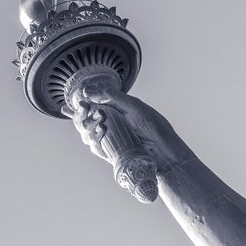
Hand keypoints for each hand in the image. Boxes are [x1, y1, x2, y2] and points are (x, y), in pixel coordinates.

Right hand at [61, 83, 194, 174]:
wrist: (165, 152)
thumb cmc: (155, 128)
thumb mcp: (135, 107)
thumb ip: (114, 97)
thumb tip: (89, 91)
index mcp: (115, 111)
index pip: (92, 105)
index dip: (82, 103)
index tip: (81, 100)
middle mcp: (110, 125)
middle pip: (84, 119)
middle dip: (80, 114)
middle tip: (84, 109)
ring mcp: (109, 140)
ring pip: (86, 133)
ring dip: (86, 126)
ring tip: (98, 121)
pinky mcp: (111, 153)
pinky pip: (95, 147)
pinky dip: (94, 140)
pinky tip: (101, 132)